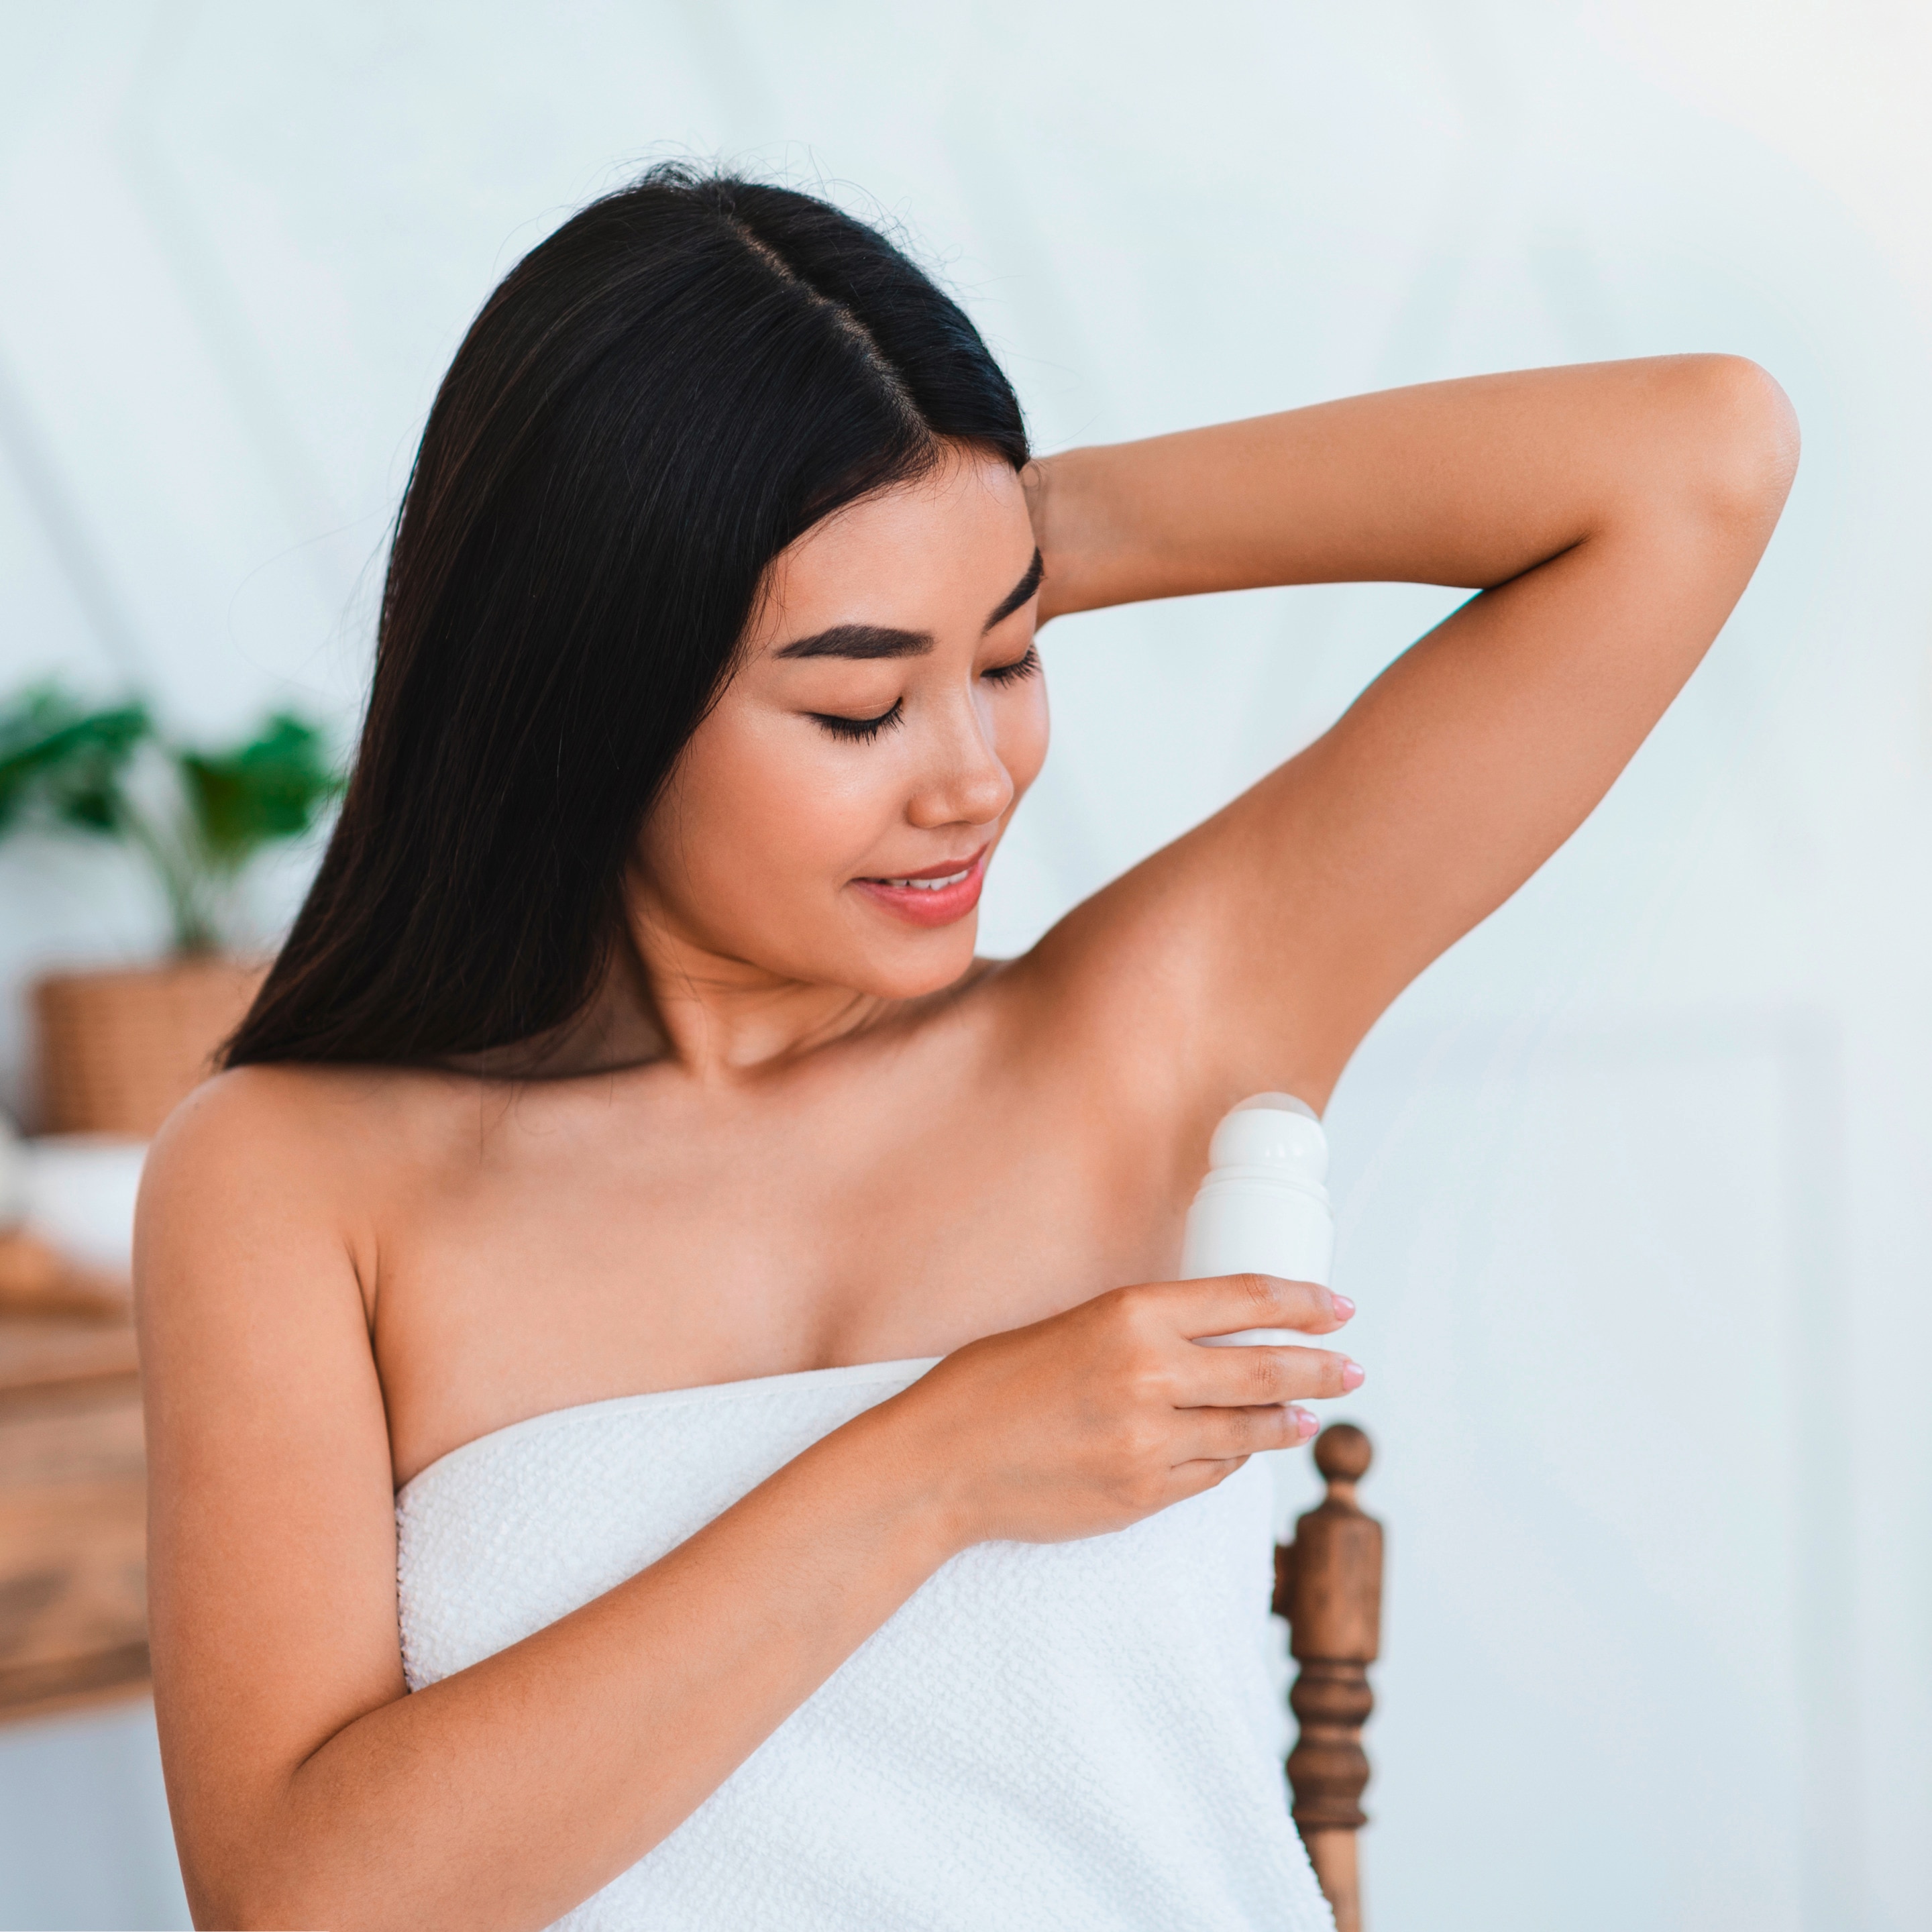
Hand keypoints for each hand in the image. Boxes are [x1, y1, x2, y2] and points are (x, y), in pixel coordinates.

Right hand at [877, 1274, 1360, 1549]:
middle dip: (1320, 1369)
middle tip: (1352, 1368)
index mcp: (1129, 1314)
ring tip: (1308, 1417)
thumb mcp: (1070, 1326)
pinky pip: (1210, 1474)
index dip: (1303, 1303)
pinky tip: (1238, 1450)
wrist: (941, 1463)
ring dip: (1285, 1422)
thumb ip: (1141, 1331)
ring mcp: (1149, 1442)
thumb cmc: (992, 1384)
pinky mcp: (1142, 1495)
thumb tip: (1212, 1336)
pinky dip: (1230, 1458)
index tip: (1338, 1307)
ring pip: (1247, 1430)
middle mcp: (1149, 1374)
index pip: (1245, 1299)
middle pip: (1266, 1369)